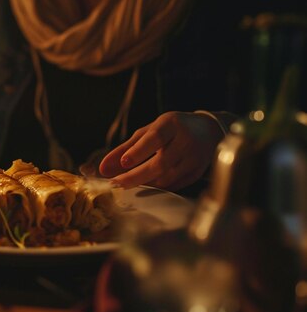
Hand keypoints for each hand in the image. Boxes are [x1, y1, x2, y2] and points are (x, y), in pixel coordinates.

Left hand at [98, 111, 224, 190]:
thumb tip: (103, 168)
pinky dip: (157, 188)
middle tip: (115, 183)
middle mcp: (186, 140)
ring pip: (167, 177)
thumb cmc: (171, 130)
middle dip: (136, 176)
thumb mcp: (149, 131)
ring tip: (125, 184)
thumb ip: (125, 148)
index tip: (123, 163)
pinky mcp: (198, 172)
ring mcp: (195, 158)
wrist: (208, 131)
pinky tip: (144, 187)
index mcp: (172, 124)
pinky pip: (174, 185)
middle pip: (160, 163)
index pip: (155, 138)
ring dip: (144, 183)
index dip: (138, 152)